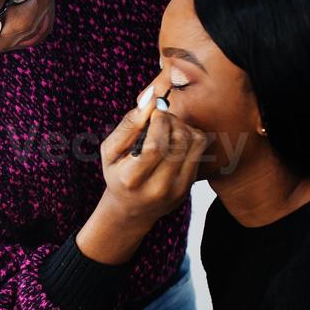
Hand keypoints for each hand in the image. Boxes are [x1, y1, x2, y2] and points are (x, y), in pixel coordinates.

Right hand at [76, 90, 208, 264]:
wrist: (132, 209)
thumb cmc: (118, 174)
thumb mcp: (110, 151)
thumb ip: (128, 125)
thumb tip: (150, 100)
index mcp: (132, 178)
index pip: (156, 144)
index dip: (159, 120)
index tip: (153, 111)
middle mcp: (158, 187)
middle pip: (178, 140)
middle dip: (170, 119)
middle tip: (159, 117)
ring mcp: (178, 188)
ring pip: (193, 141)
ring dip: (182, 125)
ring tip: (167, 126)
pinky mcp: (190, 185)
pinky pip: (200, 148)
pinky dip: (190, 135)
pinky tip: (175, 138)